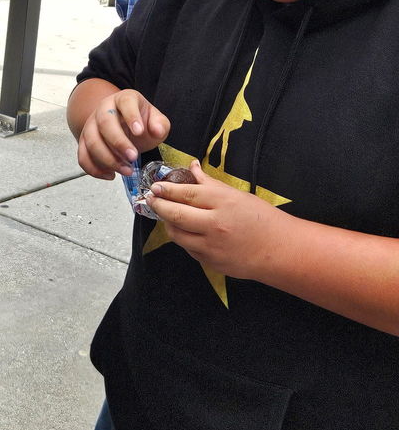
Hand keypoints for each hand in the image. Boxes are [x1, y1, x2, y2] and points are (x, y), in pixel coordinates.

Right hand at [78, 88, 169, 179]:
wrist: (124, 127)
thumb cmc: (140, 123)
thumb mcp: (155, 120)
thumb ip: (160, 124)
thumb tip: (157, 130)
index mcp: (123, 99)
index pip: (125, 102)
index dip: (131, 116)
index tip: (139, 131)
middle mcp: (104, 109)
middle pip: (104, 122)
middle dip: (118, 142)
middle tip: (133, 157)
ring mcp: (91, 124)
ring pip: (91, 141)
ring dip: (108, 159)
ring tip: (126, 170)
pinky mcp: (84, 141)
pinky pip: (83, 155)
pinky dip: (94, 169)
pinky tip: (111, 175)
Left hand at [146, 159, 285, 279]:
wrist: (279, 251)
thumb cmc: (261, 218)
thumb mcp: (236, 195)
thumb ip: (210, 183)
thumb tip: (192, 166)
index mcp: (222, 203)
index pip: (186, 194)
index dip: (167, 189)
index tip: (155, 186)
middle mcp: (214, 224)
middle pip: (176, 214)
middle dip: (159, 205)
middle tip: (150, 198)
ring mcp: (211, 246)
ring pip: (177, 234)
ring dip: (168, 223)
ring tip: (165, 213)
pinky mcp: (211, 262)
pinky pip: (188, 248)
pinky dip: (183, 238)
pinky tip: (184, 230)